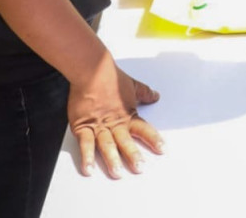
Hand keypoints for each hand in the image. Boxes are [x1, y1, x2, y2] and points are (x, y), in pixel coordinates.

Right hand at [69, 55, 163, 177]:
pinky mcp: (83, 126)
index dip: (154, 139)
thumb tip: (155, 96)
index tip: (162, 149)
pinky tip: (88, 169)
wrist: (91, 71)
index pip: (144, 129)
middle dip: (133, 156)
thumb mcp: (132, 86)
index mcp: (127, 115)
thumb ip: (144, 93)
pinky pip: (85, 144)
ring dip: (112, 160)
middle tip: (140, 168)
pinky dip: (86, 156)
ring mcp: (99, 126)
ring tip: (117, 173)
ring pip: (107, 145)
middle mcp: (114, 123)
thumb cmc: (110, 77)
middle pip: (126, 142)